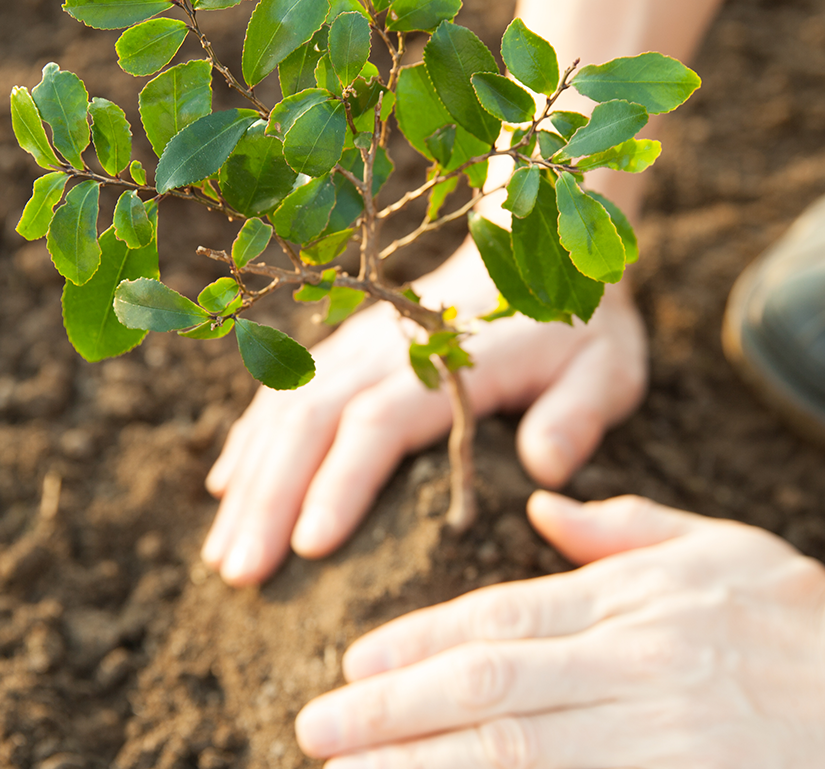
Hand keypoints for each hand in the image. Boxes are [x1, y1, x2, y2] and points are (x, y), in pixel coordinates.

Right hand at [201, 240, 647, 584]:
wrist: (531, 251)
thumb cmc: (572, 326)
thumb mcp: (604, 367)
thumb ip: (578, 414)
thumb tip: (544, 470)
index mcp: (447, 360)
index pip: (378, 423)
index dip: (340, 482)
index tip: (306, 549)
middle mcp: (385, 348)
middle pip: (310, 420)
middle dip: (270, 497)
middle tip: (239, 574)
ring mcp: (356, 344)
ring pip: (284, 408)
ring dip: (250, 480)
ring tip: (220, 553)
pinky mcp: (343, 350)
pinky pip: (282, 392)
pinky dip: (249, 440)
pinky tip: (225, 487)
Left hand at [296, 492, 824, 767]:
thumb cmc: (796, 620)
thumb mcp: (717, 546)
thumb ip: (622, 526)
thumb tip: (542, 508)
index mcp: (629, 602)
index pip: (497, 618)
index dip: (417, 642)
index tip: (354, 661)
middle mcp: (630, 669)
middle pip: (486, 690)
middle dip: (390, 711)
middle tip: (315, 727)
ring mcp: (651, 741)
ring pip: (513, 756)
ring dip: (421, 768)